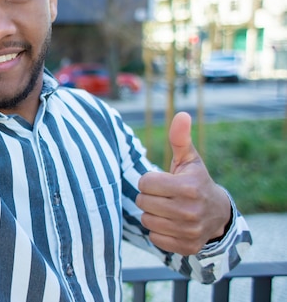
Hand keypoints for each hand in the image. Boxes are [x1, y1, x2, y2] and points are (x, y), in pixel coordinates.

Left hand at [136, 112, 230, 255]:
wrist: (217, 214)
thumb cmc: (196, 181)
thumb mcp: (189, 159)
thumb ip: (180, 138)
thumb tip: (181, 114)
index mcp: (189, 187)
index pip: (145, 183)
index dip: (149, 180)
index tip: (162, 181)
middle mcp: (190, 211)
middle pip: (143, 202)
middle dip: (149, 196)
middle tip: (164, 195)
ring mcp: (189, 231)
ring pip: (147, 220)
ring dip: (152, 213)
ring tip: (167, 208)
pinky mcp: (186, 247)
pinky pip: (154, 237)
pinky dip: (158, 230)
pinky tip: (170, 223)